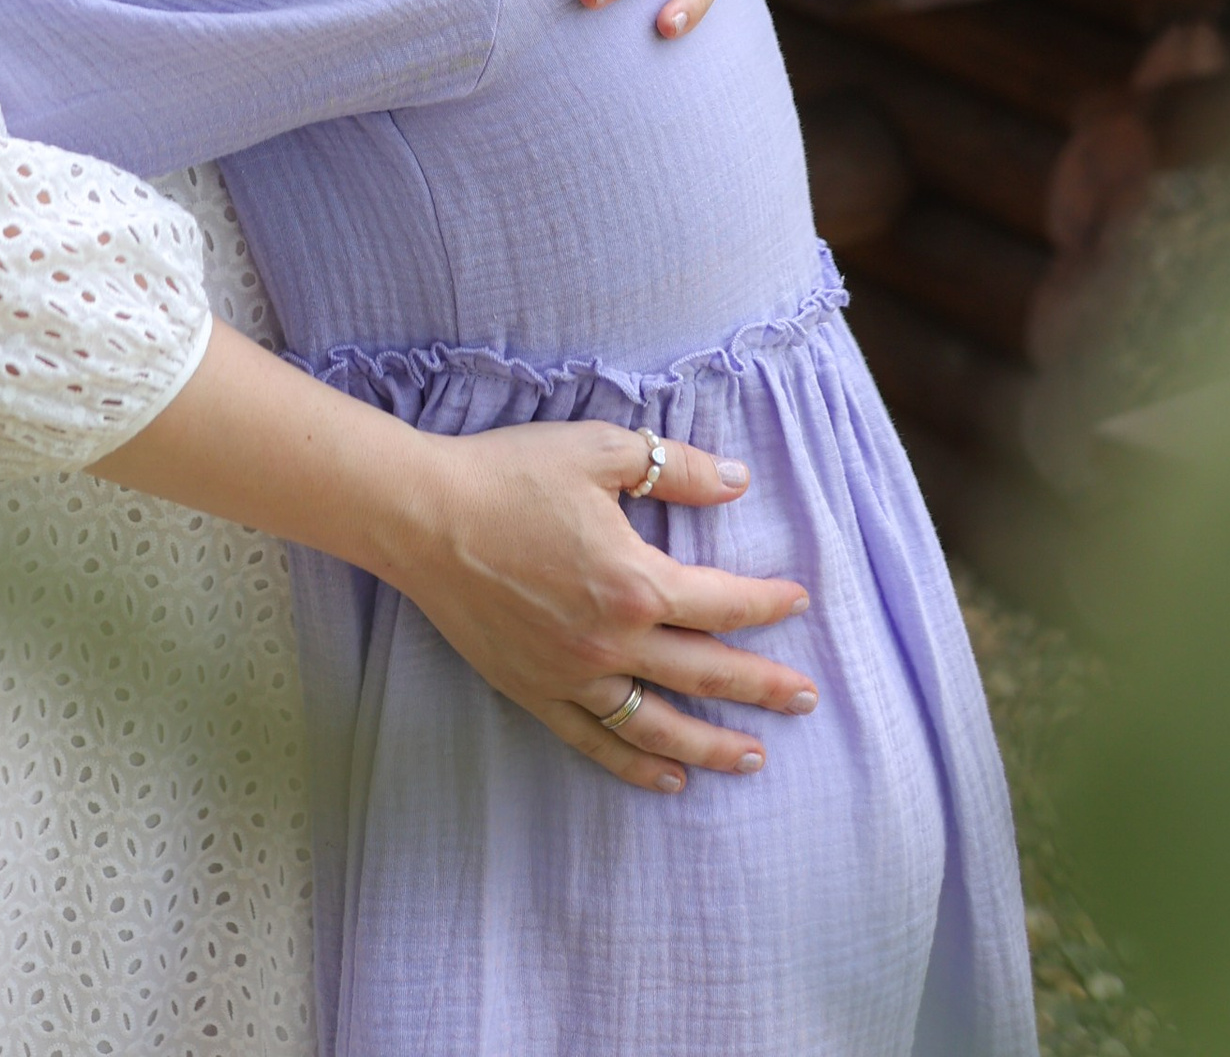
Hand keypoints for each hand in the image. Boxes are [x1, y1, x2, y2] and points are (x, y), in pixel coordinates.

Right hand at [96, 328, 809, 794]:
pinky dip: (636, 763)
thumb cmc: (509, 474)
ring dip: (711, 744)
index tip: (798, 603)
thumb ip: (673, 469)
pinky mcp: (536, 692)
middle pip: (705, 674)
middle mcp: (612, 641)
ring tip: (753, 756)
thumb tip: (735, 482)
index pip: (721, 604)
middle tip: (805, 699)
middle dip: (761, 687)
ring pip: (658, 724)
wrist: (423, 515)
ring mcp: (573, 676)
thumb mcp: (597, 451)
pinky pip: (597, 741)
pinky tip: (667, 777)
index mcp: (633, 581)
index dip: (766, 604)